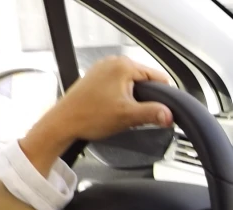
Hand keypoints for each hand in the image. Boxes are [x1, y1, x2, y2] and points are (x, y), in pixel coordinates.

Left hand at [20, 56, 173, 175]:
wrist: (63, 123)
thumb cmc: (89, 116)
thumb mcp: (128, 116)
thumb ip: (153, 114)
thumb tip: (170, 115)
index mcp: (124, 66)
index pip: (159, 77)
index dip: (163, 96)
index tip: (159, 110)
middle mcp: (113, 62)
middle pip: (145, 80)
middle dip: (146, 97)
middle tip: (135, 113)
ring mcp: (103, 68)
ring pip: (132, 84)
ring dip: (133, 98)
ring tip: (121, 111)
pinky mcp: (96, 77)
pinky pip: (119, 85)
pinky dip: (121, 97)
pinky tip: (112, 109)